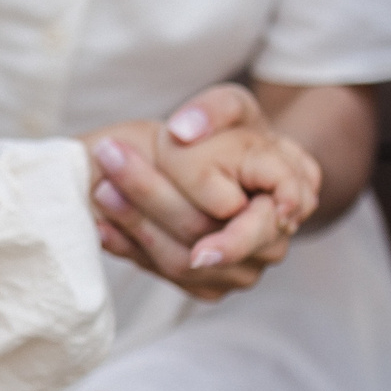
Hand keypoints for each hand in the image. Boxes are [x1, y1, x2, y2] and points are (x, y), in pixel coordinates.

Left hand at [85, 85, 322, 299]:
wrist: (218, 161)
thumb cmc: (231, 130)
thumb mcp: (231, 106)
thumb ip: (215, 109)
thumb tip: (183, 131)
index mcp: (288, 202)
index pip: (263, 229)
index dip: (234, 242)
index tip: (200, 250)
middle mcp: (270, 245)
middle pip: (207, 244)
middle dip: (156, 206)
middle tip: (107, 179)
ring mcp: (241, 271)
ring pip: (182, 264)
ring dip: (136, 228)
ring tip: (101, 192)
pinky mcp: (209, 285)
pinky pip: (166, 274)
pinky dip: (130, 249)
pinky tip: (102, 227)